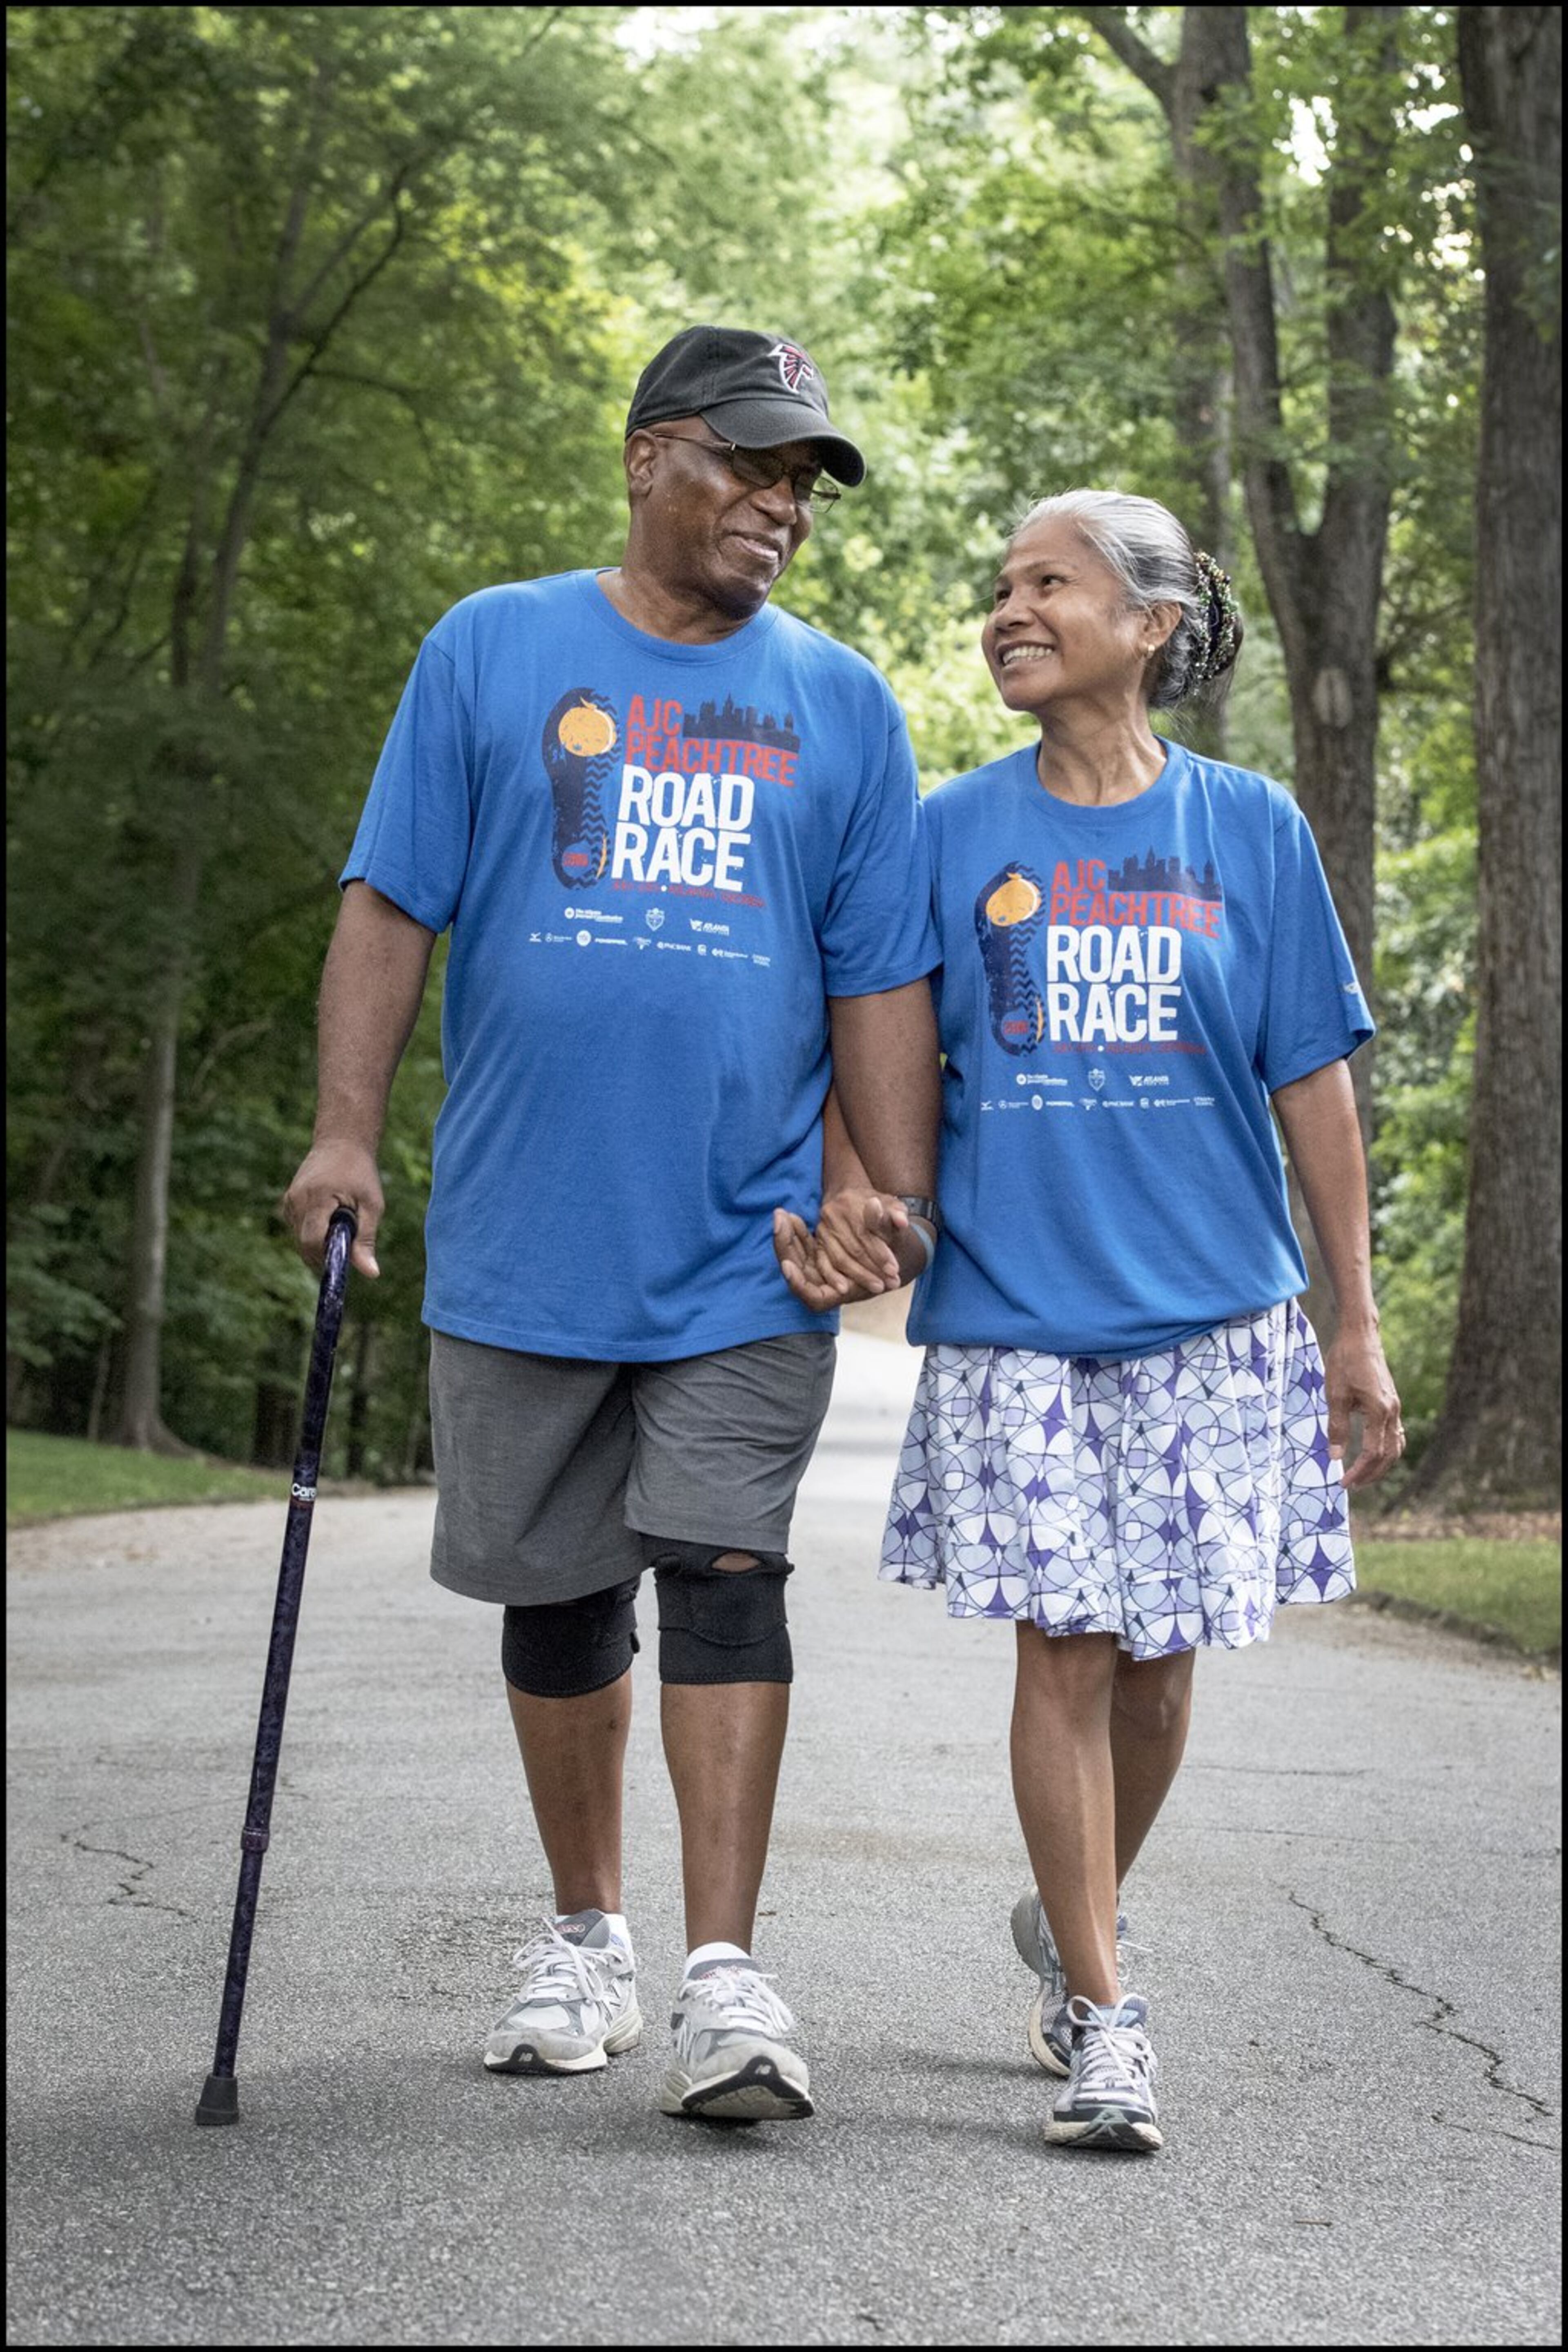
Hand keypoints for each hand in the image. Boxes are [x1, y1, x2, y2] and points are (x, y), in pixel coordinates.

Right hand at [282, 1140, 382, 1279]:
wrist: (341, 1143)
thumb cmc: (361, 1173)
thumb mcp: (372, 1205)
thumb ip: (366, 1239)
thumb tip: (371, 1274)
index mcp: (318, 1197)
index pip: (312, 1240)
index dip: (326, 1257)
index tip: (344, 1258)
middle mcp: (297, 1199)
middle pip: (304, 1244)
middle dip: (324, 1253)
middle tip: (347, 1242)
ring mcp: (289, 1201)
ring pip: (299, 1239)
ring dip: (320, 1242)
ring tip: (340, 1223)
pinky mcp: (288, 1202)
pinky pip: (298, 1230)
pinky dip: (313, 1233)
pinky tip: (329, 1218)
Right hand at [815, 1187, 910, 1295]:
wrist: (849, 1198)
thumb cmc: (876, 1204)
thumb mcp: (890, 1204)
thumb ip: (897, 1213)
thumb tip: (902, 1222)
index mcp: (851, 1203)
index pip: (866, 1233)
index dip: (880, 1253)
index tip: (894, 1269)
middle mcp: (833, 1215)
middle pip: (854, 1248)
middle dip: (874, 1268)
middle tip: (891, 1283)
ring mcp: (822, 1229)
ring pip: (840, 1258)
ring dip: (859, 1276)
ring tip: (878, 1288)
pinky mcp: (817, 1242)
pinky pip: (822, 1263)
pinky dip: (833, 1277)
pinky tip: (844, 1289)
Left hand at [1325, 1325, 1403, 1490]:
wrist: (1360, 1336)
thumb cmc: (1345, 1361)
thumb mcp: (1335, 1394)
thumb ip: (1337, 1427)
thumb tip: (1335, 1457)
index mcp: (1379, 1410)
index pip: (1373, 1452)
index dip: (1359, 1471)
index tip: (1343, 1482)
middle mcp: (1392, 1411)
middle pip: (1388, 1454)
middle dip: (1371, 1473)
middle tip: (1352, 1486)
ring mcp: (1395, 1407)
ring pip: (1395, 1446)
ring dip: (1381, 1464)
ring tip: (1362, 1475)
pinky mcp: (1392, 1402)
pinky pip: (1395, 1433)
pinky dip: (1386, 1449)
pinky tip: (1373, 1454)